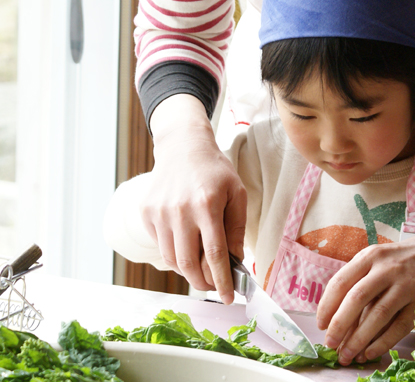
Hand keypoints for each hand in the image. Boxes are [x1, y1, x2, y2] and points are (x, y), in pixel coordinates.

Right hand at [140, 94, 246, 303]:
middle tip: (215, 287)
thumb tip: (235, 262)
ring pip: (172, 259)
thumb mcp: (237, 194)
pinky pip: (161, 246)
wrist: (183, 148)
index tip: (230, 297)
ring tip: (203, 271)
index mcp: (207, 204)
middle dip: (203, 283)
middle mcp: (179, 211)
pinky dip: (175, 255)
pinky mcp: (146, 214)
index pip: (215, 253)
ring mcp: (159, 213)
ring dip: (189, 272)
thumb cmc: (215, 172)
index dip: (222, 279)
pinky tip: (187, 248)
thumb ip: (236, 229)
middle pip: (189, 263)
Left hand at [316, 191, 414, 364]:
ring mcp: (404, 283)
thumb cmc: (404, 258)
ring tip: (347, 355)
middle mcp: (385, 268)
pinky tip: (371, 351)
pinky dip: (383, 341)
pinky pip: (399, 325)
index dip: (327, 306)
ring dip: (359, 338)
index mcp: (369, 256)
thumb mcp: (378, 259)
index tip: (321, 325)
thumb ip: (359, 279)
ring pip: (377, 314)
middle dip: (339, 325)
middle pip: (356, 299)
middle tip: (330, 344)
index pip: (341, 282)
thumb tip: (335, 314)